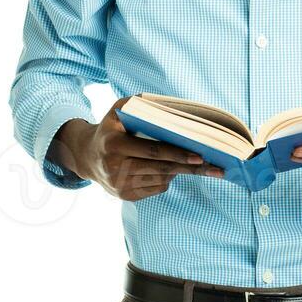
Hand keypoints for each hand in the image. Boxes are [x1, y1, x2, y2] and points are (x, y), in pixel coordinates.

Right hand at [51, 98, 224, 199]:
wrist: (87, 155)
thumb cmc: (111, 127)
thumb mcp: (119, 110)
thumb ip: (141, 105)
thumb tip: (173, 108)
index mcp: (113, 144)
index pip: (152, 151)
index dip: (177, 154)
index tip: (200, 156)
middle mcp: (114, 167)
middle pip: (160, 169)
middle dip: (190, 168)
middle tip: (215, 168)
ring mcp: (119, 185)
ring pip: (160, 180)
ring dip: (179, 171)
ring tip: (194, 163)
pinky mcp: (125, 196)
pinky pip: (156, 188)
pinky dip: (166, 178)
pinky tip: (169, 169)